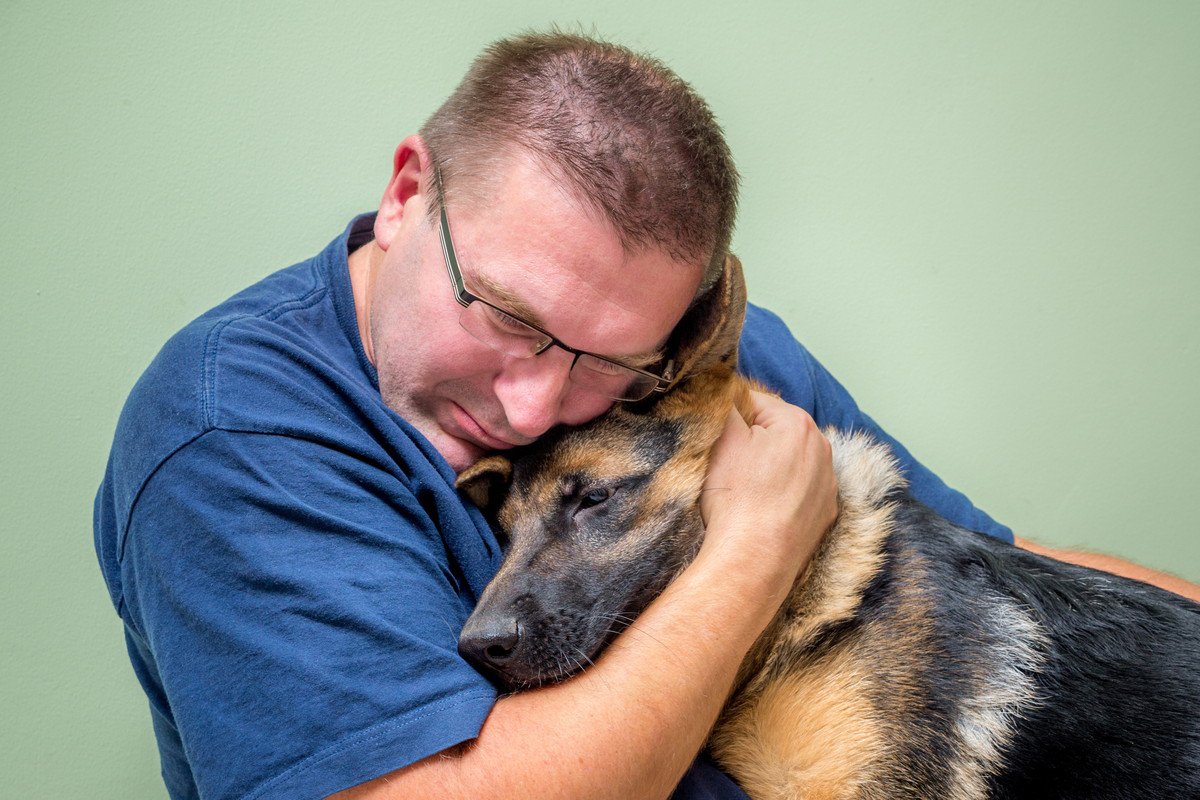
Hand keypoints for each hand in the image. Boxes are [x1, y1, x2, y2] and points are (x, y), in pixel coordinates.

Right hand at [699, 390, 837, 591]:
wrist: (753, 560)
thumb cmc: (737, 498)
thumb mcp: (721, 438)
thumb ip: (724, 404)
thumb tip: (725, 394)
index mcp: (798, 423)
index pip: (754, 402)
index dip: (729, 418)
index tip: (717, 440)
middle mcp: (822, 449)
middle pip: (775, 432)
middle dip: (752, 442)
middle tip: (728, 466)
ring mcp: (827, 484)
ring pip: (789, 462)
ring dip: (768, 468)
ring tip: (744, 490)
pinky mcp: (824, 514)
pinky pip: (798, 492)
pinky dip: (781, 495)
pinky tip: (762, 508)